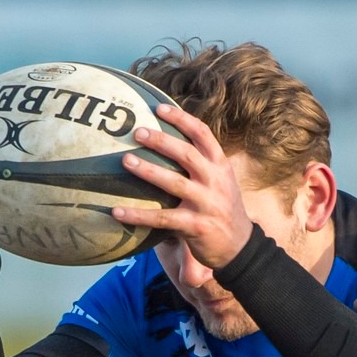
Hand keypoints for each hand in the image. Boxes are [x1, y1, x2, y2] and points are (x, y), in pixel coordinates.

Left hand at [110, 103, 251, 269]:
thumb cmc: (222, 209)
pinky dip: (138, 215)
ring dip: (148, 170)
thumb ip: (202, 164)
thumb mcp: (221, 181)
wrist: (239, 246)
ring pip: (174, 182)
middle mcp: (214, 181)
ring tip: (125, 160)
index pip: (203, 134)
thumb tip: (169, 142)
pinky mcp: (194, 226)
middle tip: (138, 132)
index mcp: (220, 166)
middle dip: (161, 140)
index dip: (182, 119)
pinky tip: (117, 211)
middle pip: (186, 154)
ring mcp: (205, 203)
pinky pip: (161, 219)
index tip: (159, 109)